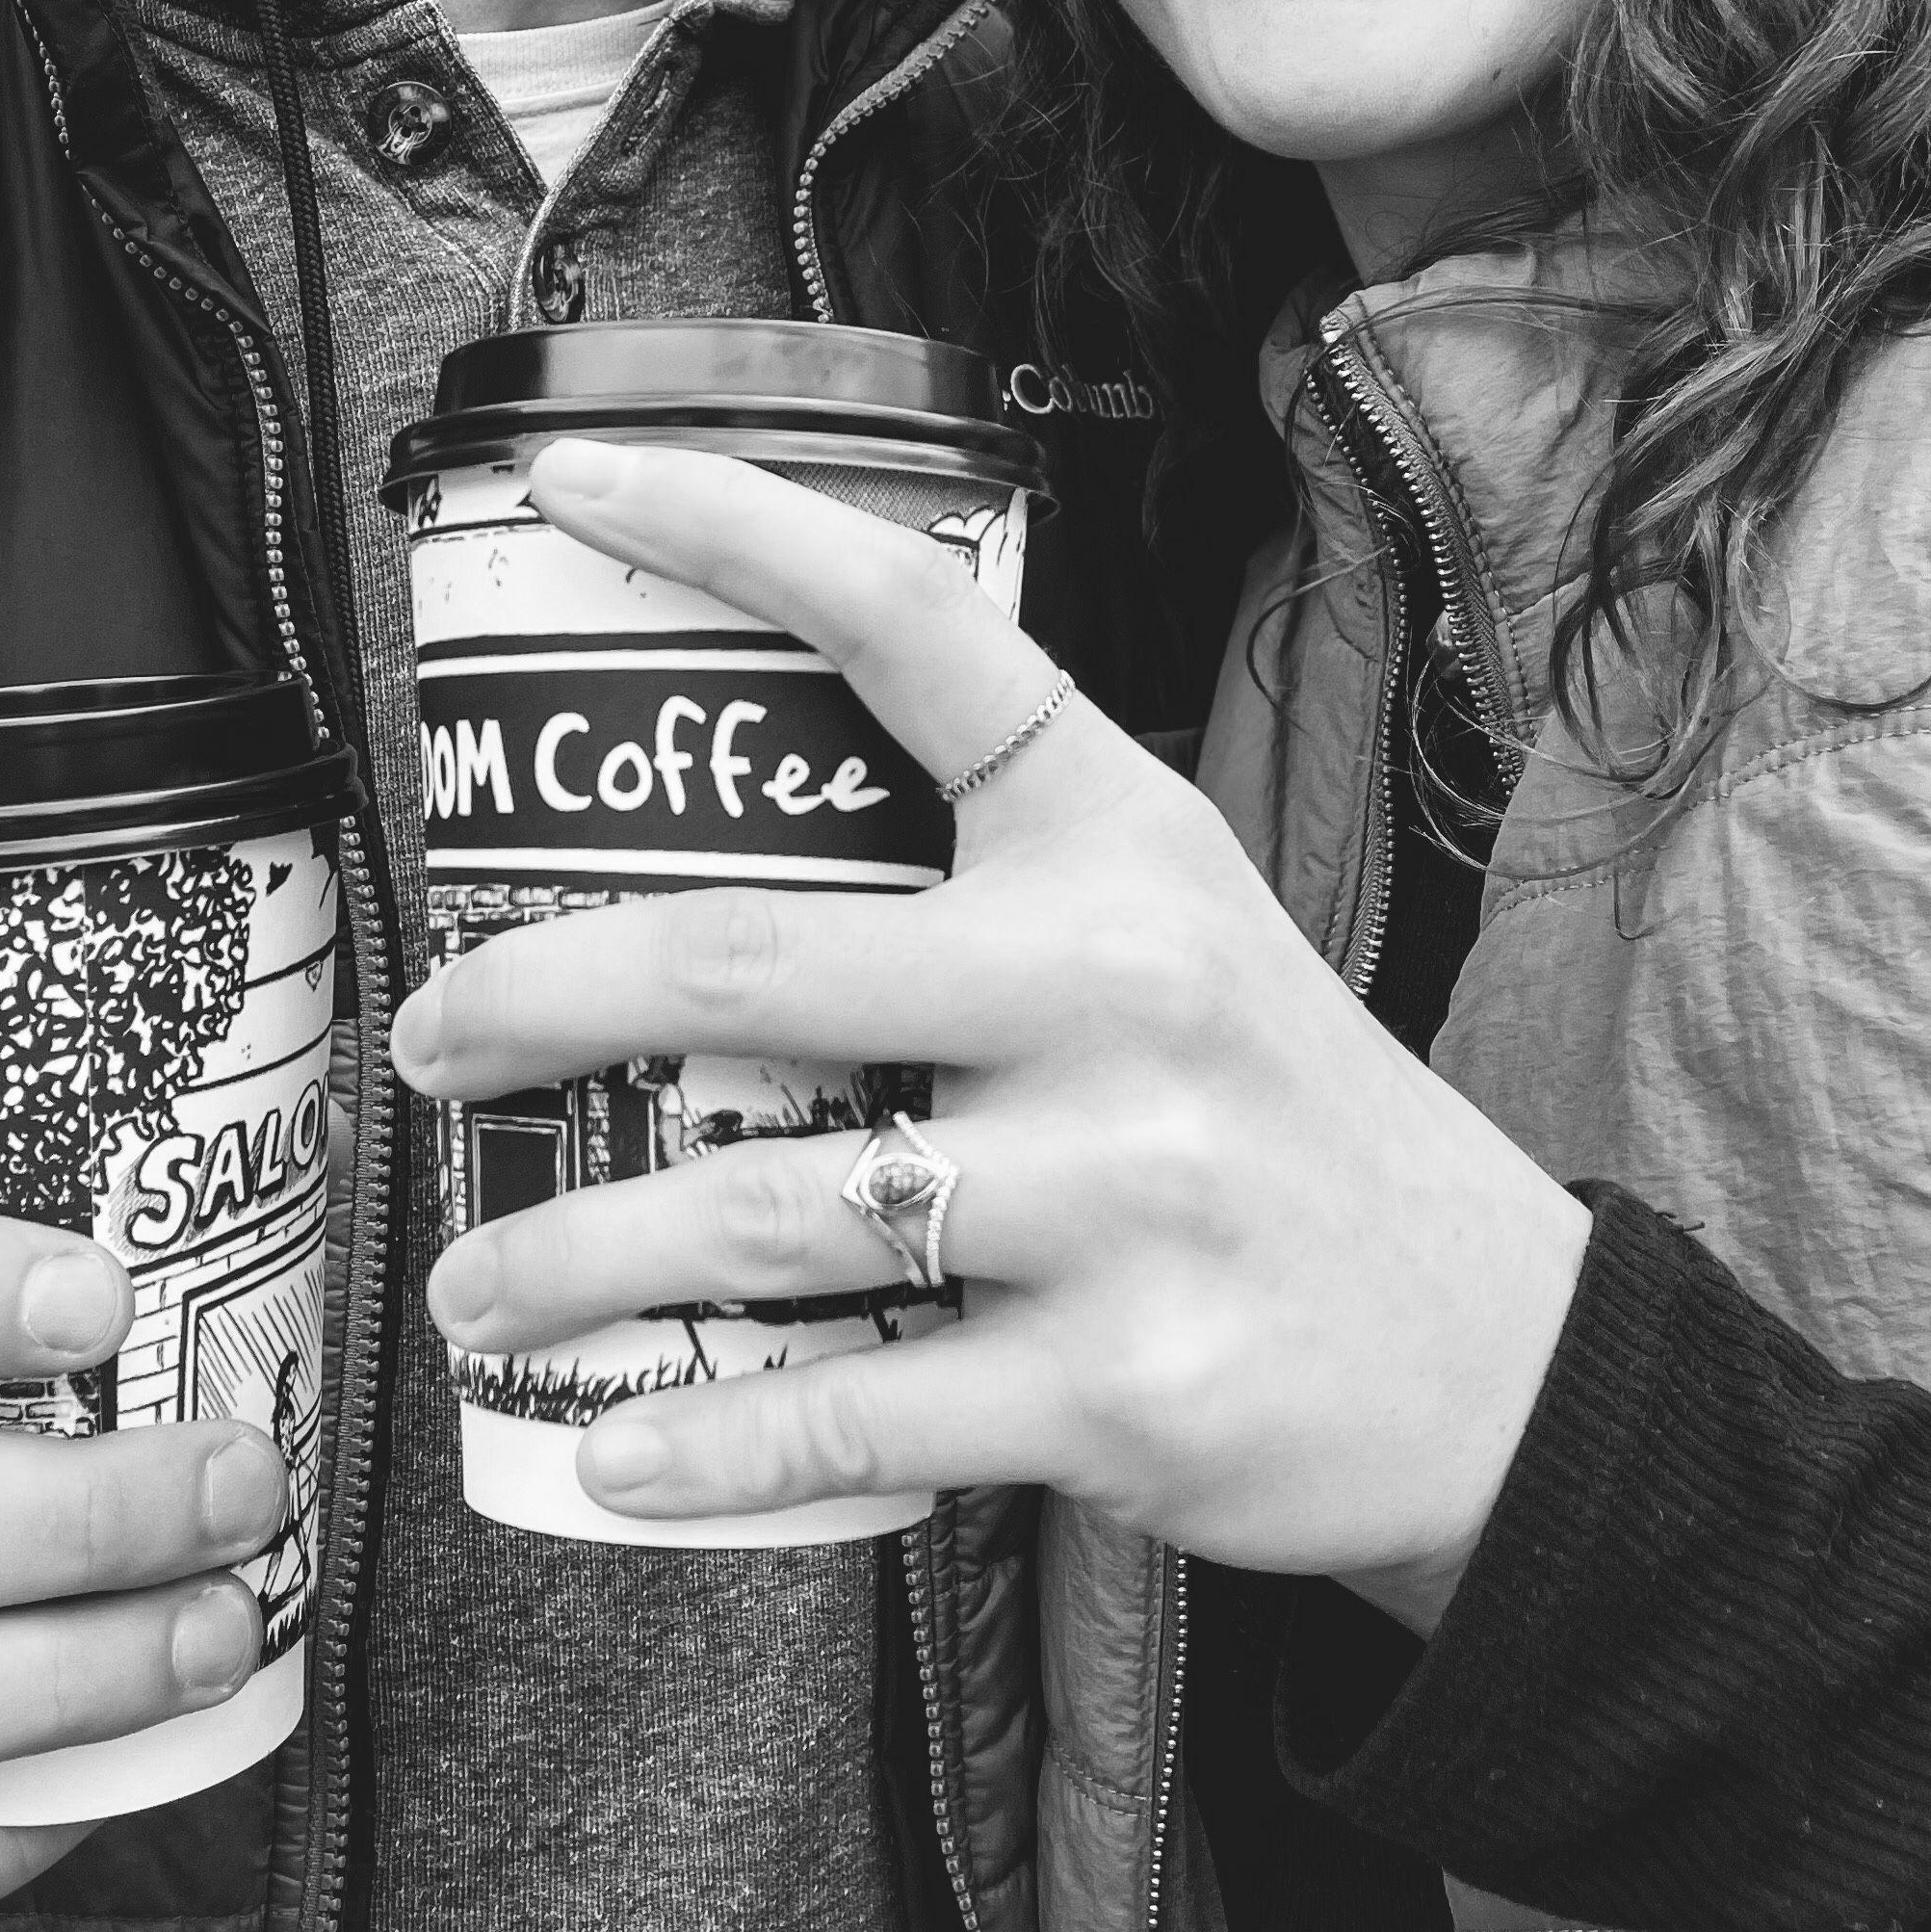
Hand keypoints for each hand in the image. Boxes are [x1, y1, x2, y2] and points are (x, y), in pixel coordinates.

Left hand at [390, 437, 1592, 1629]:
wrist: (1504, 1357)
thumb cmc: (1279, 1119)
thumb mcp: (1176, 925)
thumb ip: (989, 874)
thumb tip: (711, 871)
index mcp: (1119, 840)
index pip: (914, 630)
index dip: (730, 527)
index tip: (572, 473)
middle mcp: (1116, 988)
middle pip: (741, 961)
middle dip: (533, 1000)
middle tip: (426, 1043)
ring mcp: (1120, 1191)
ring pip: (762, 1208)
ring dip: (573, 1252)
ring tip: (471, 1287)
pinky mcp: (1122, 1384)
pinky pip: (855, 1408)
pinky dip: (708, 1446)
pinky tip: (617, 1457)